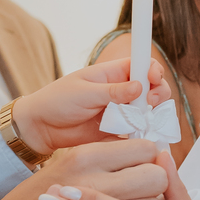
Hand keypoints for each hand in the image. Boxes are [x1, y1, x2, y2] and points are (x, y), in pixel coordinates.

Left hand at [10, 60, 172, 154]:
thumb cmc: (57, 101)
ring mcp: (120, 111)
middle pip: (151, 88)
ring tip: (144, 121)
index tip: (153, 78)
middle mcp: (120, 91)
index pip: (141, 64)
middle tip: (150, 102)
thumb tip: (140, 86)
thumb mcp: (84, 92)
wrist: (41, 127)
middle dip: (158, 93)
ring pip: (148, 111)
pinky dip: (144, 133)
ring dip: (152, 115)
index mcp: (112, 74)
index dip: (152, 69)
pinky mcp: (117, 131)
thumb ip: (112, 91)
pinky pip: (137, 131)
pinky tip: (143, 135)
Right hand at [51, 139, 167, 199]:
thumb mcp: (70, 163)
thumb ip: (109, 156)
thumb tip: (152, 151)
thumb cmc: (44, 195)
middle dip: (155, 183)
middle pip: (157, 178)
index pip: (147, 149)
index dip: (149, 157)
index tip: (142, 164)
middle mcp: (92, 183)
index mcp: (85, 156)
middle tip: (142, 188)